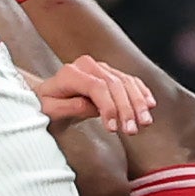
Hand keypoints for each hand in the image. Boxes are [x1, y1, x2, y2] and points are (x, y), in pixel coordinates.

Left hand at [31, 55, 155, 133]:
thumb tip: (92, 107)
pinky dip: (140, 92)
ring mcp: (100, 67)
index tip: (113, 129)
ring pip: (126, 81)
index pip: (97, 87)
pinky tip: (149, 104)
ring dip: (138, 102)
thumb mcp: (49, 110)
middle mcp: (87, 65)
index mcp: (71, 73)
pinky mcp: (109, 72)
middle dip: (127, 108)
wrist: (45, 95)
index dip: (108, 107)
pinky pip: (129, 80)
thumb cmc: (44, 105)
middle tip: (133, 130)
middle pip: (115, 84)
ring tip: (145, 122)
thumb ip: (69, 107)